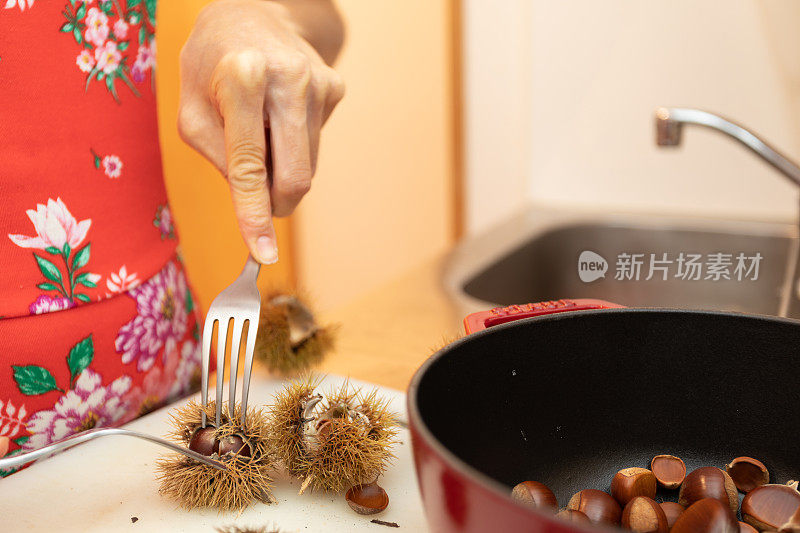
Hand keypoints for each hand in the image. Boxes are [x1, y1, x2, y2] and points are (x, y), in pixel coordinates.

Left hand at [178, 0, 344, 263]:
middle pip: (295, 176)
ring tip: (261, 130)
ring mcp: (319, 83)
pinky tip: (279, 115)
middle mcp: (288, 78)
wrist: (253, 16)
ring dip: (282, 168)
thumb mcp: (191, 112)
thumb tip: (257, 210)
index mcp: (242, 76)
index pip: (249, 164)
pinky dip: (294, 145)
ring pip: (308, 166)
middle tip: (260, 200)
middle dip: (277, 202)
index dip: (254, 214)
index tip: (263, 254)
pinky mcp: (335, 88)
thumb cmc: (211, 66)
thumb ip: (221, 161)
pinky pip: (316, 144)